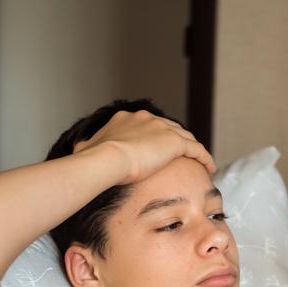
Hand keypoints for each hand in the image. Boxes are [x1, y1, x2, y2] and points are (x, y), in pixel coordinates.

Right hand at [73, 110, 214, 183]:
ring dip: (193, 149)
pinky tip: (209, 167)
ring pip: (184, 138)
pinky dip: (204, 157)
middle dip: (176, 140)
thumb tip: (77, 151)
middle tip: (183, 155)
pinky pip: (196, 149)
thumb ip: (87, 148)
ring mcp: (162, 128)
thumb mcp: (86, 148)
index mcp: (126, 119)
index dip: (156, 136)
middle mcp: (146, 118)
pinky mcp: (175, 142)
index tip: (159, 149)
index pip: (148, 125)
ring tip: (200, 161)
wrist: (107, 159)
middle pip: (168, 128)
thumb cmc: (94, 158)